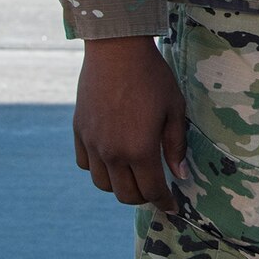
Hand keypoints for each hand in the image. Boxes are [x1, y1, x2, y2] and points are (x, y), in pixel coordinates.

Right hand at [75, 36, 186, 210]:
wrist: (116, 52)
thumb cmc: (152, 78)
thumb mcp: (175, 109)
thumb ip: (176, 145)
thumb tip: (180, 174)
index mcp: (139, 149)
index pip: (151, 189)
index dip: (164, 201)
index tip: (172, 207)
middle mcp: (111, 153)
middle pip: (124, 194)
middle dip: (143, 197)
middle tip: (155, 189)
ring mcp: (92, 144)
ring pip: (102, 183)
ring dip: (119, 185)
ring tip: (134, 174)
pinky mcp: (78, 132)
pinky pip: (84, 164)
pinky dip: (98, 168)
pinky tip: (111, 158)